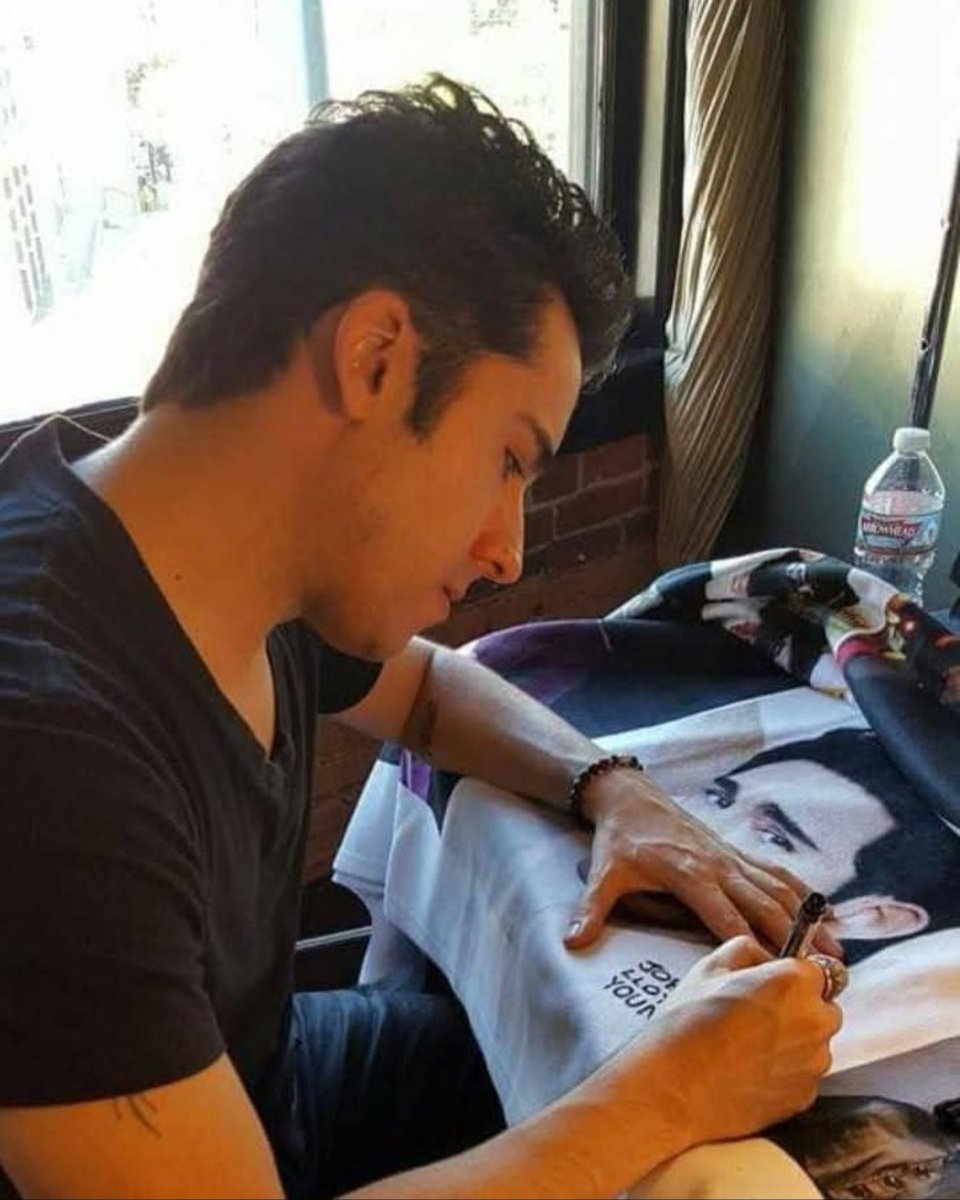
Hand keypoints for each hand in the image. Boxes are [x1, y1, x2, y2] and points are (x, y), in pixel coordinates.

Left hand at [564, 767, 843, 956]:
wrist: (629, 796)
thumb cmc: (619, 839)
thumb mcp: (602, 873)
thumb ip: (591, 908)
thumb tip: (572, 941)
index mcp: (689, 875)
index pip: (727, 918)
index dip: (752, 946)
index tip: (777, 976)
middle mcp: (719, 865)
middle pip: (765, 906)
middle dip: (796, 940)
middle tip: (826, 974)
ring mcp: (732, 857)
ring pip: (779, 891)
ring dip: (810, 921)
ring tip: (839, 955)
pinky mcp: (737, 852)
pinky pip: (776, 873)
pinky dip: (803, 894)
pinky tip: (827, 914)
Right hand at [638, 937, 841, 1143]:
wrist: (676, 1089)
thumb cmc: (688, 1026)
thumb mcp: (709, 966)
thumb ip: (749, 950)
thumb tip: (765, 957)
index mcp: (794, 981)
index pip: (822, 968)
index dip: (795, 973)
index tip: (778, 981)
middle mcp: (814, 1020)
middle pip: (824, 1005)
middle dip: (801, 1006)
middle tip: (759, 1011)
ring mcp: (813, 1062)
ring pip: (816, 1041)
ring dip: (795, 1038)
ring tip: (749, 1043)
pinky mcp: (806, 1096)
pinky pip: (805, 1073)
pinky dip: (787, 1069)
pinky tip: (751, 1068)